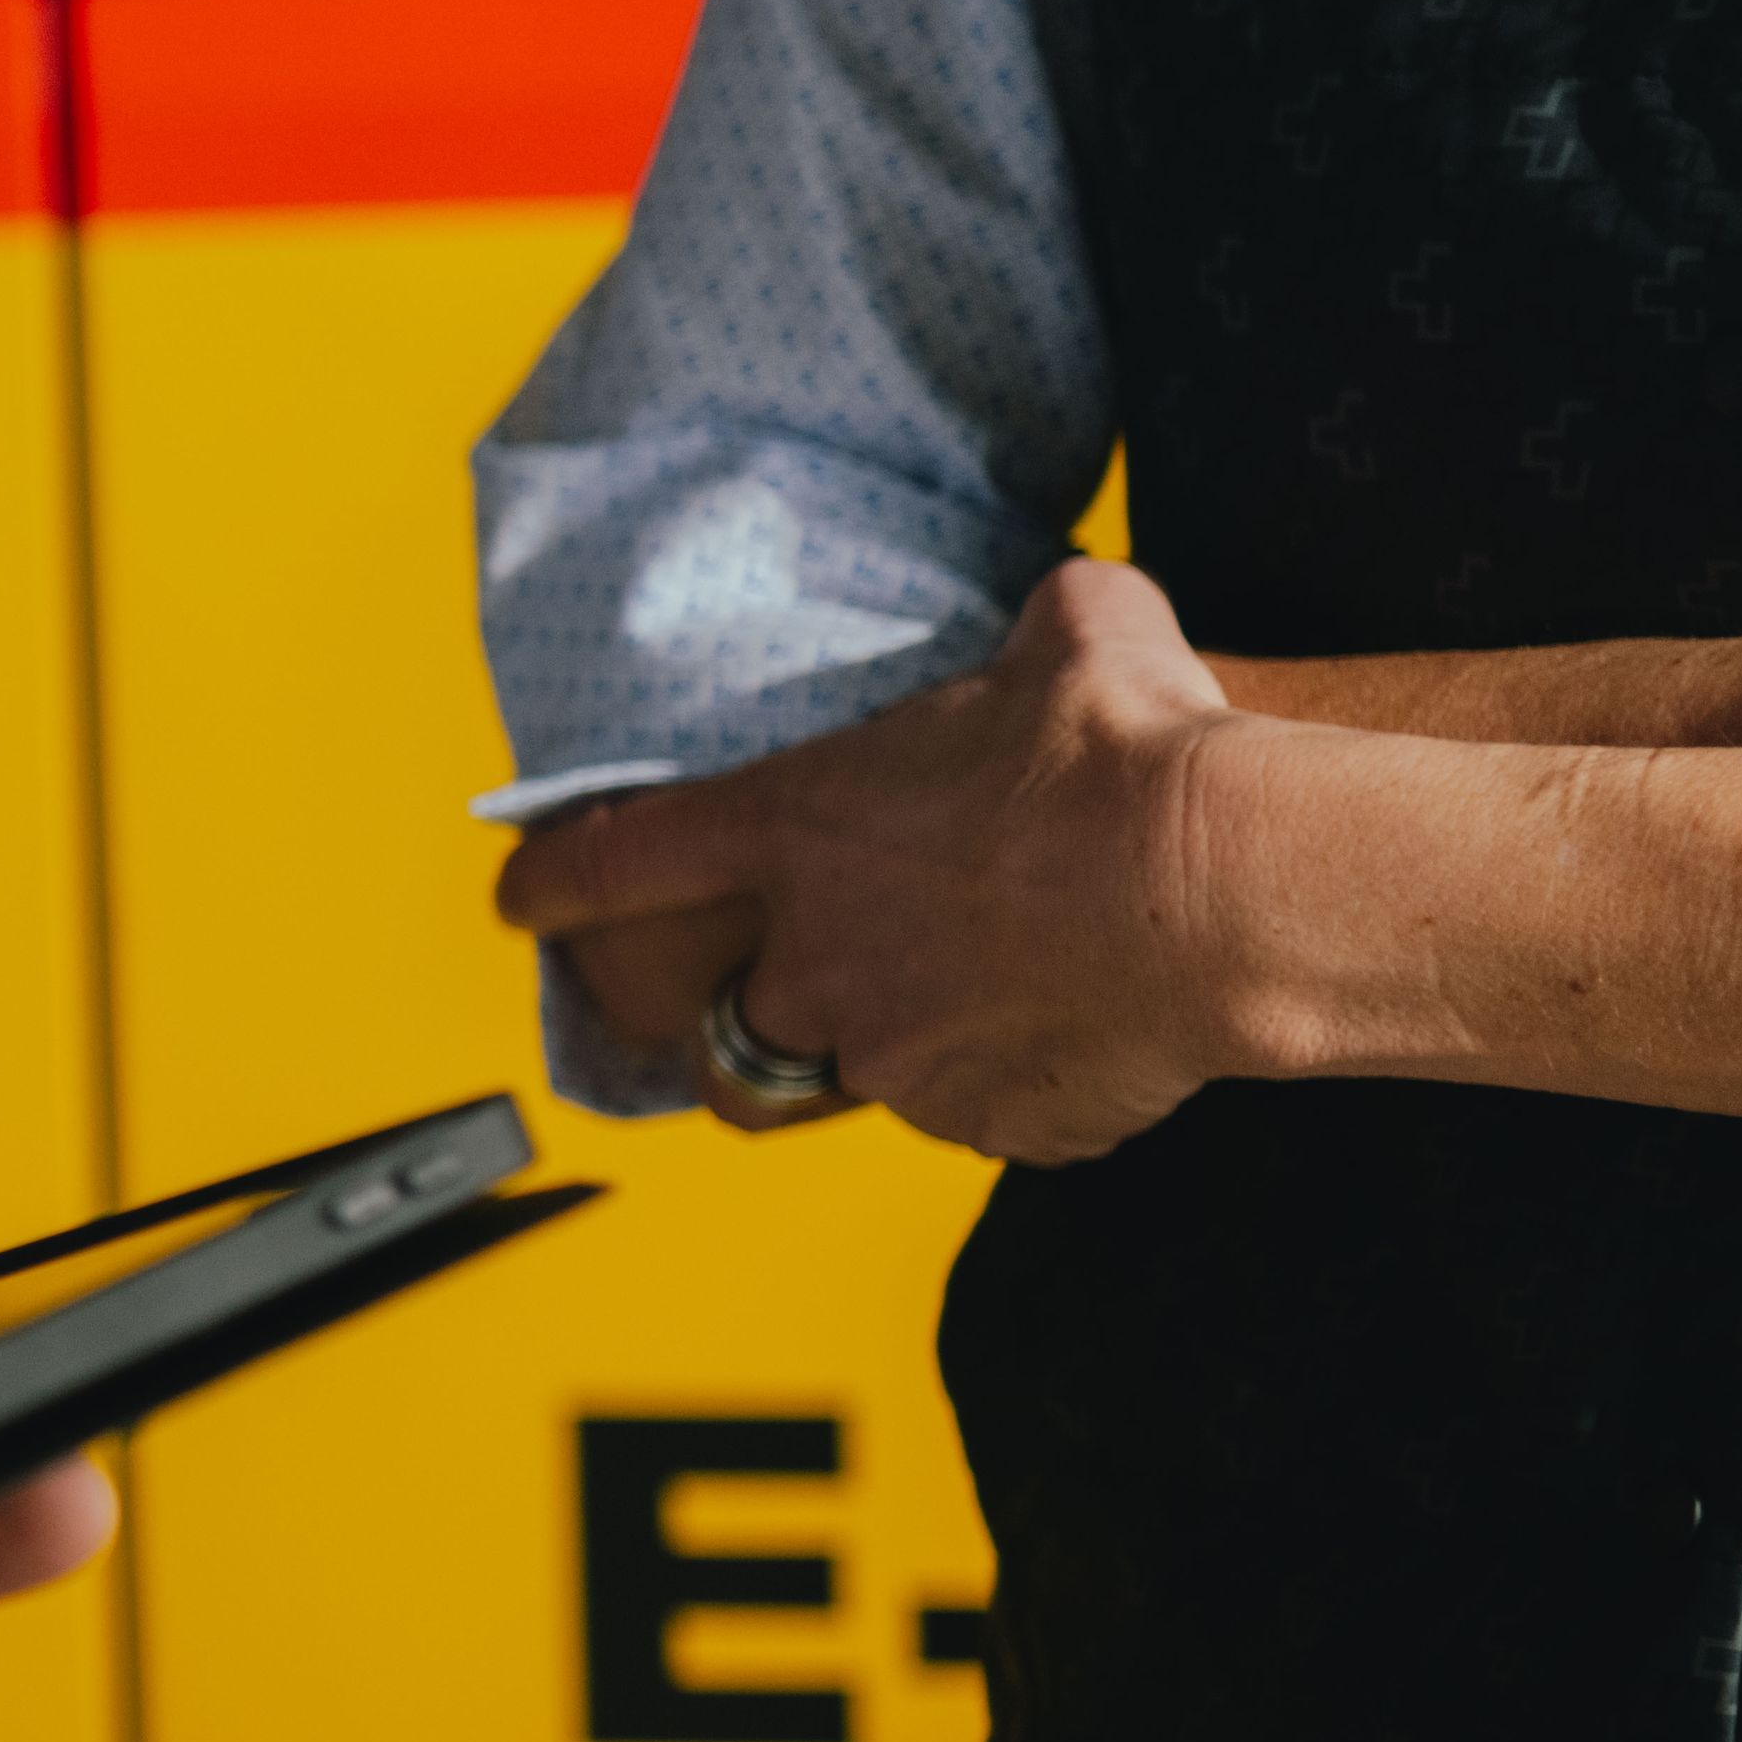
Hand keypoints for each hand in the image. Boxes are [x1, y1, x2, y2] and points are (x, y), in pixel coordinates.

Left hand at [498, 555, 1252, 1162]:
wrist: (1223, 885)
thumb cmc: (1131, 746)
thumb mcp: (1077, 632)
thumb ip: (1039, 630)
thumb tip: (1074, 617)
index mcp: (798, 832)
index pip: (622, 861)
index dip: (558, 884)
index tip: (518, 901)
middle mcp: (817, 960)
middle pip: (718, 1038)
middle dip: (737, 1028)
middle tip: (790, 1003)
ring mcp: (896, 1058)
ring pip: (844, 1087)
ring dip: (880, 1056)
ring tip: (959, 1015)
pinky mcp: (992, 1124)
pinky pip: (980, 1116)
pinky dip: (1009, 1086)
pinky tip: (1074, 1039)